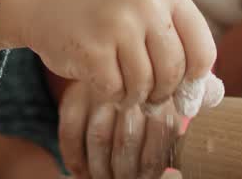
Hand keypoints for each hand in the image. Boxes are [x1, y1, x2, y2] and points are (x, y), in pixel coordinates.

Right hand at [0, 0, 217, 106]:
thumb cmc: (107, 14)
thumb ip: (179, 47)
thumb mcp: (147, 14)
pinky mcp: (92, 49)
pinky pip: (117, 92)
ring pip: (145, 87)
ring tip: (123, 83)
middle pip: (174, 74)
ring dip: (135, 96)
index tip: (182, 90)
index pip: (203, 52)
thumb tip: (209, 97)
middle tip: (148, 92)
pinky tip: (103, 80)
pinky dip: (112, 95)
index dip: (195, 81)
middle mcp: (146, 5)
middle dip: (162, 92)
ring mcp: (118, 26)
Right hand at [58, 81, 179, 178]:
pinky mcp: (73, 96)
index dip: (151, 164)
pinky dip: (75, 160)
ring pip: (99, 138)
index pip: (159, 131)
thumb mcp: (162, 112)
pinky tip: (82, 173)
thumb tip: (171, 174)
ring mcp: (98, 91)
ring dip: (101, 169)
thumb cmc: (143, 103)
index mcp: (157, 91)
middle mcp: (128, 87)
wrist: (112, 72)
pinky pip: (70, 134)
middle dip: (125, 171)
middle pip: (127, 138)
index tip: (144, 178)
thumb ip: (165, 136)